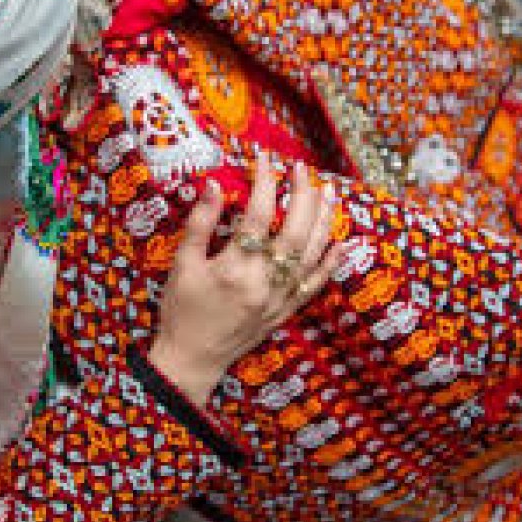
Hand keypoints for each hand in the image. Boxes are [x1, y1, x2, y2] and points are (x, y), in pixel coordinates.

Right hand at [148, 153, 340, 406]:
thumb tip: (214, 185)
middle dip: (301, 195)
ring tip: (329, 191)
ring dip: (323, 220)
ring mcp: (279, 298)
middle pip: (293, 230)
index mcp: (234, 268)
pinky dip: (330, 263)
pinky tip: (340, 242)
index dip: (263, 182)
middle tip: (301, 170)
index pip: (256, 214)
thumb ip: (200, 223)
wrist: (191, 361)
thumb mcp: (182, 264)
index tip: (265, 160)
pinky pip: (315, 285)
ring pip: (311, 254)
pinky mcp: (285, 311)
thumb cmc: (181, 311)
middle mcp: (263, 282)